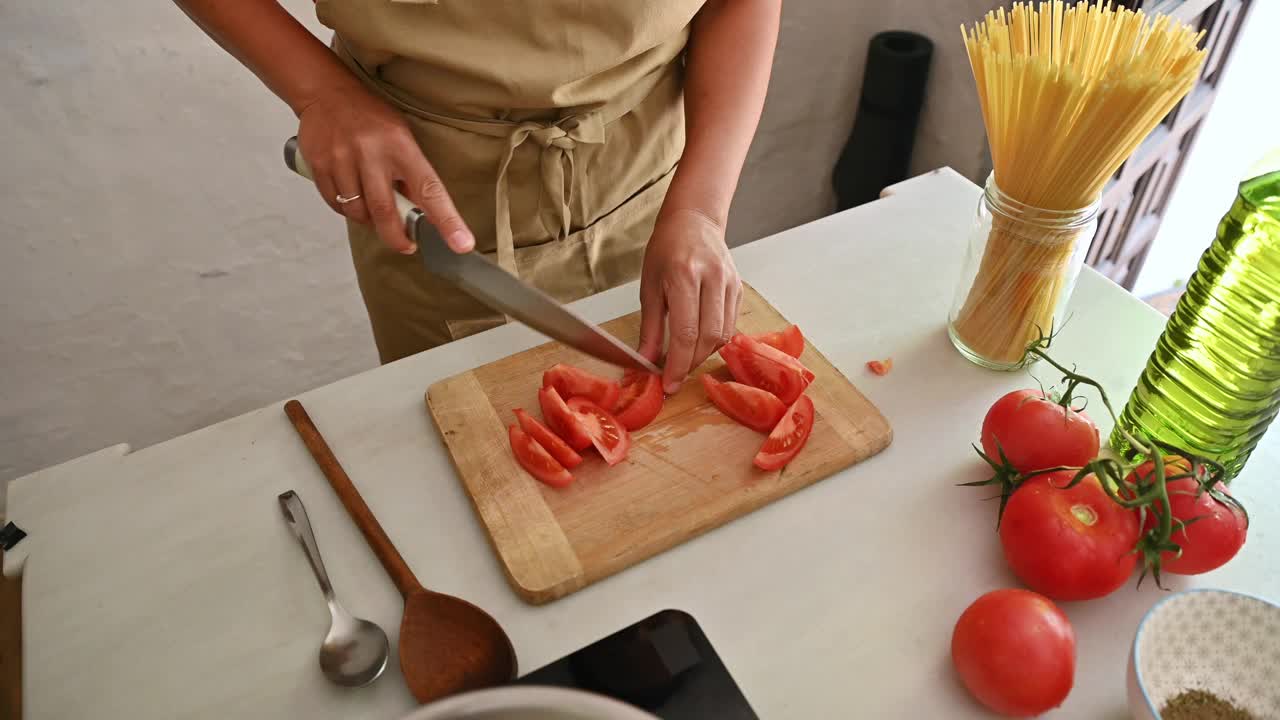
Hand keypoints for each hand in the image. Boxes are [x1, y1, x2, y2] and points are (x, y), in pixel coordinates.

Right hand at [296, 86, 473, 254]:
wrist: (326, 92)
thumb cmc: (371, 118)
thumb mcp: (402, 138)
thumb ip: (411, 175)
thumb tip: (420, 212)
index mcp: (401, 147)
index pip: (430, 190)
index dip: (447, 221)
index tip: (461, 243)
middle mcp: (371, 153)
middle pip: (385, 211)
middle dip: (397, 237)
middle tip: (406, 245)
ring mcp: (342, 159)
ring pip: (358, 212)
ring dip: (369, 221)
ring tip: (373, 207)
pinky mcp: (318, 165)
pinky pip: (335, 205)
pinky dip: (347, 209)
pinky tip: (353, 197)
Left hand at [638, 208, 741, 393]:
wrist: (694, 221)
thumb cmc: (666, 249)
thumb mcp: (649, 286)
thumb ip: (650, 328)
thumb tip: (646, 362)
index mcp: (684, 275)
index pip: (685, 332)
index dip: (678, 364)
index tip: (668, 384)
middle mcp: (711, 278)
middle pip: (708, 337)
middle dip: (691, 363)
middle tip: (674, 375)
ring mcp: (729, 282)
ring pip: (723, 335)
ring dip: (703, 353)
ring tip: (684, 357)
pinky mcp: (739, 288)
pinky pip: (730, 325)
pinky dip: (714, 339)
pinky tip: (699, 339)